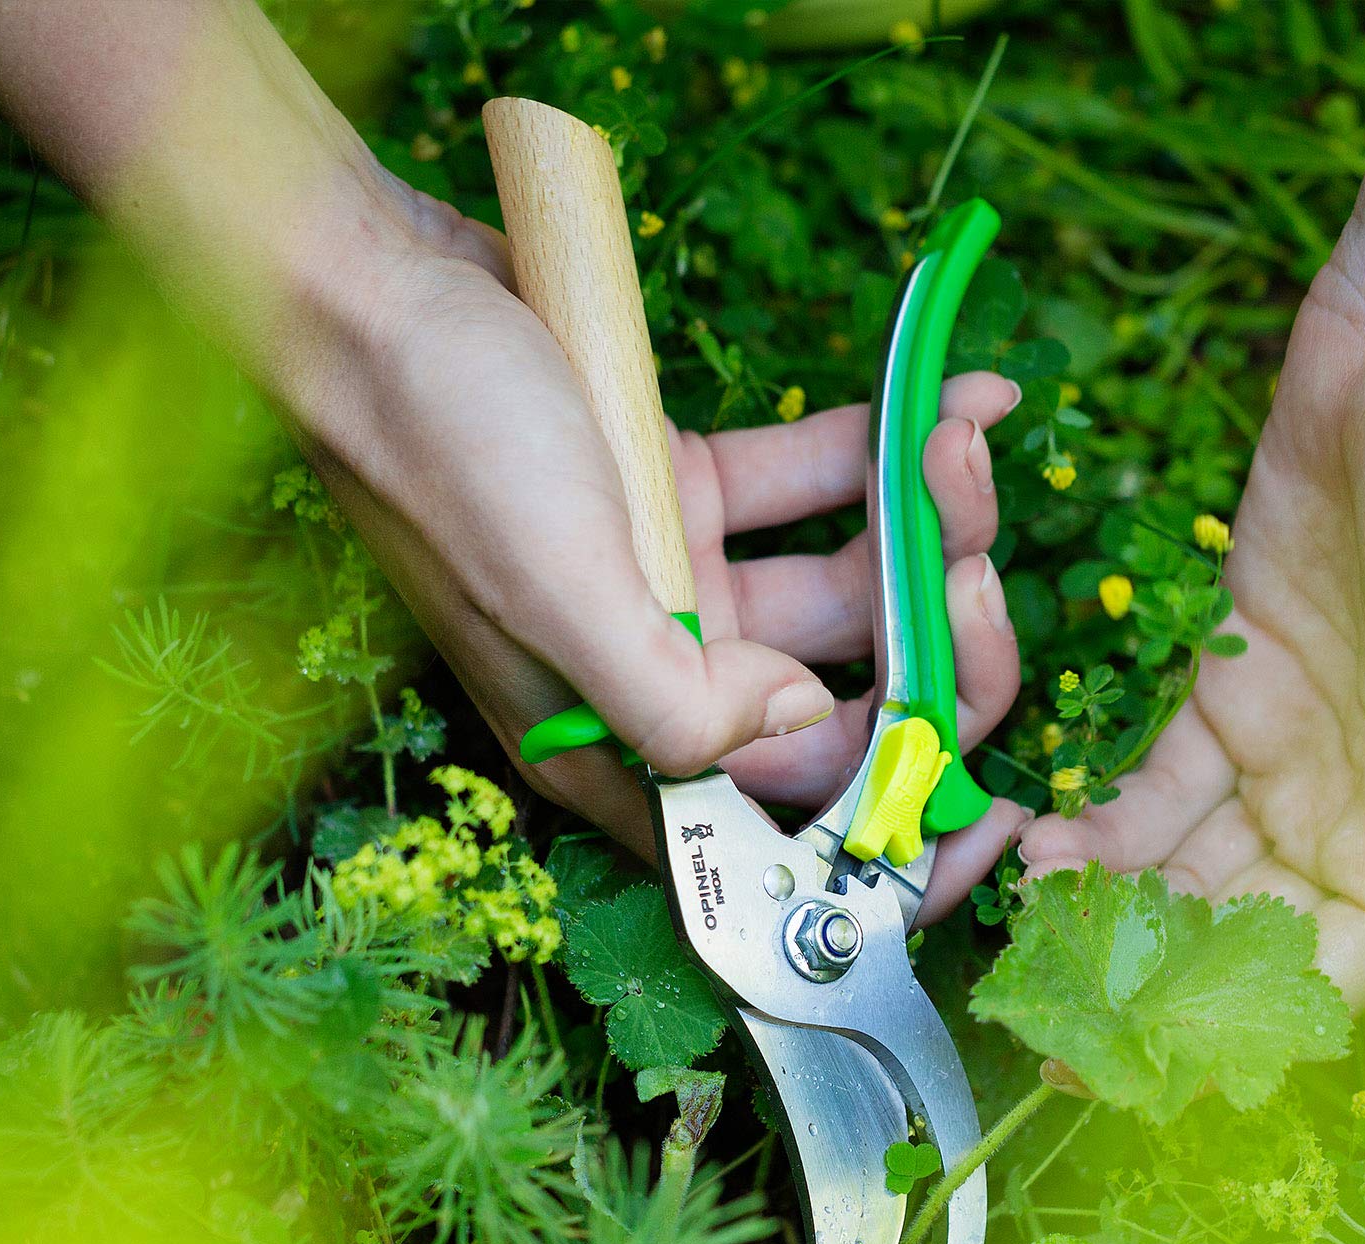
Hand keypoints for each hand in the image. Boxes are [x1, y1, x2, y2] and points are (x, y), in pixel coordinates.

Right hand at [284, 181, 1025, 923]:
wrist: (372, 283)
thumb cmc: (440, 444)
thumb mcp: (554, 593)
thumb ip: (677, 701)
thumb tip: (800, 722)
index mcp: (618, 749)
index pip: (780, 835)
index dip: (891, 840)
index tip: (992, 816)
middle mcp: (661, 683)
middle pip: (844, 710)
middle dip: (932, 650)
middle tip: (976, 571)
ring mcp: (686, 586)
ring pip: (849, 591)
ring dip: (927, 529)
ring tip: (960, 444)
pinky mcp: (694, 492)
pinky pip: (820, 486)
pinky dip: (890, 447)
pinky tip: (962, 393)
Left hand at [1017, 258, 1364, 1084]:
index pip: (1315, 984)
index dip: (1226, 1040)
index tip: (1130, 1075)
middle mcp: (1356, 819)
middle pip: (1231, 935)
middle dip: (1142, 977)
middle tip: (1049, 1014)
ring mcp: (1286, 752)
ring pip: (1179, 865)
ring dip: (1108, 904)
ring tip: (1033, 923)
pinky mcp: (1227, 682)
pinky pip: (1153, 782)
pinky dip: (1100, 819)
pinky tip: (1045, 842)